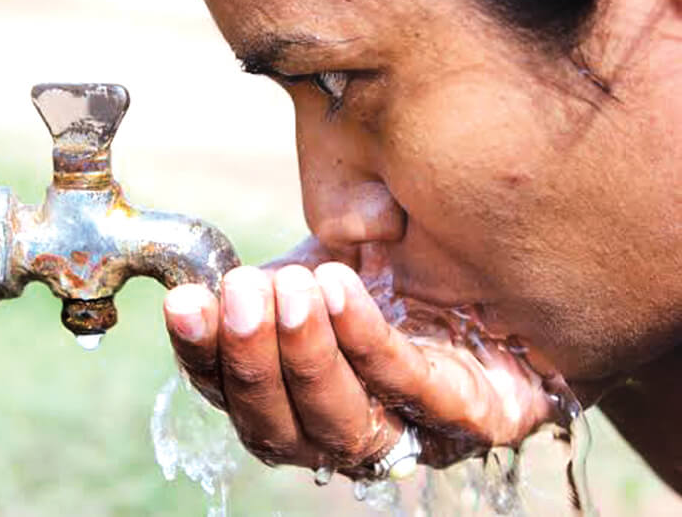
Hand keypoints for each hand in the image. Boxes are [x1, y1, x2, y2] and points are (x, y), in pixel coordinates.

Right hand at [162, 260, 557, 476]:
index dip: (202, 356)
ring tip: (296, 289)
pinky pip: (414, 388)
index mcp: (292, 395)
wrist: (507, 259)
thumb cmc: (398, 262)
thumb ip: (266, 275)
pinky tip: (340, 288)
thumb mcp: (316, 262)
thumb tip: (202, 271)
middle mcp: (340, 429)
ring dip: (307, 358)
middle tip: (242, 294)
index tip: (183, 302)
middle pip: (277, 429)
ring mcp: (408, 432)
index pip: (233, 395)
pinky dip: (368, 342)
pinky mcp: (475, 417)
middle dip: (252, 362)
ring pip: (342, 425)